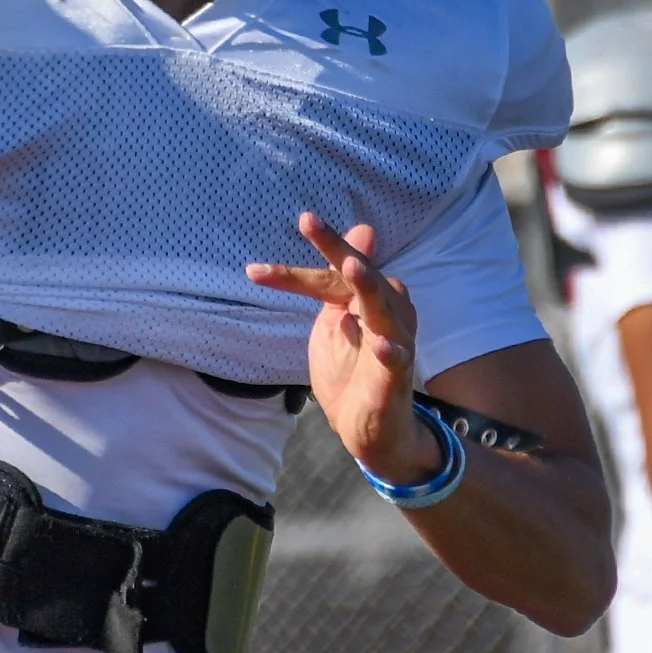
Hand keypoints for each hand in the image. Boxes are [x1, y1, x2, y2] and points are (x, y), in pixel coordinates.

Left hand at [247, 212, 441, 482]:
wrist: (370, 430)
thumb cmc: (351, 371)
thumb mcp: (335, 322)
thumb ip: (334, 283)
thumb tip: (360, 231)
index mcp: (365, 300)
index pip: (329, 276)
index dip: (292, 274)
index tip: (253, 272)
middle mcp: (385, 313)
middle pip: (359, 276)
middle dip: (335, 249)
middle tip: (308, 222)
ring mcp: (394, 344)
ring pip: (385, 310)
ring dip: (369, 287)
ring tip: (351, 267)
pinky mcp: (396, 377)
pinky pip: (398, 360)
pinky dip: (391, 351)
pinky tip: (381, 343)